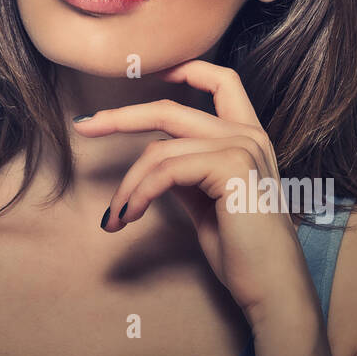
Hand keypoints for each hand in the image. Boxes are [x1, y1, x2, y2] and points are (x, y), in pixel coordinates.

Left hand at [76, 59, 316, 327]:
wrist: (272, 287)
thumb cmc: (241, 251)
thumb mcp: (208, 200)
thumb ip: (187, 172)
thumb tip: (153, 160)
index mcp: (249, 137)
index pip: (223, 81)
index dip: (187, 68)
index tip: (150, 71)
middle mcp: (249, 135)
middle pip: (171, 110)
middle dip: (121, 117)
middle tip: (84, 126)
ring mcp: (242, 148)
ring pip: (160, 149)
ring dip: (128, 184)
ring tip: (116, 216)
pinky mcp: (231, 168)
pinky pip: (165, 171)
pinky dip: (138, 193)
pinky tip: (128, 216)